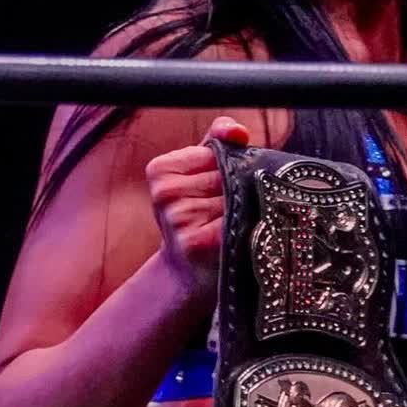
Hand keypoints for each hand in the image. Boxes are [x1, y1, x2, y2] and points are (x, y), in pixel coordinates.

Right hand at [145, 116, 249, 306]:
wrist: (188, 274)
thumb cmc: (200, 219)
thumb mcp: (198, 176)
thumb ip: (216, 142)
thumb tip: (238, 131)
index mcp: (160, 170)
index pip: (216, 151)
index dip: (230, 168)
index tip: (222, 189)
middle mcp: (165, 193)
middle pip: (228, 174)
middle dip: (241, 188)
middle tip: (235, 209)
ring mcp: (179, 218)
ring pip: (236, 196)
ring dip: (246, 208)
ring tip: (234, 224)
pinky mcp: (197, 241)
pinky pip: (238, 220)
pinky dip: (247, 226)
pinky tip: (238, 236)